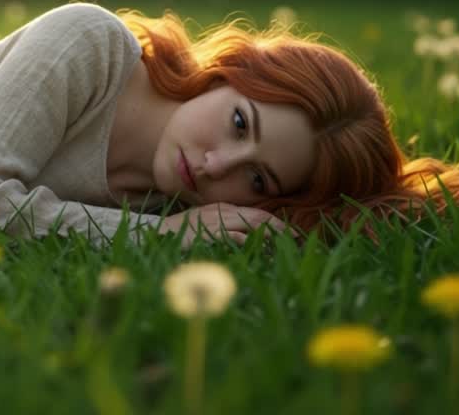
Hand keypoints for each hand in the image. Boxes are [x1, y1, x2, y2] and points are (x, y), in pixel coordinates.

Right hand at [156, 203, 293, 249]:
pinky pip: (233, 235)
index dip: (277, 223)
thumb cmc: (182, 232)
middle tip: (300, 241)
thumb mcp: (207, 225)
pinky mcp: (208, 232)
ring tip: (288, 245)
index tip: (294, 235)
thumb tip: (249, 240)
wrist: (158, 234)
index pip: (257, 214)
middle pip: (259, 217)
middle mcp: (223, 212)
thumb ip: (227, 228)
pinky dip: (248, 241)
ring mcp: (216, 221)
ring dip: (271, 234)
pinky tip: (260, 249)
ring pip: (251, 224)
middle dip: (281, 229)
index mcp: (224, 209)